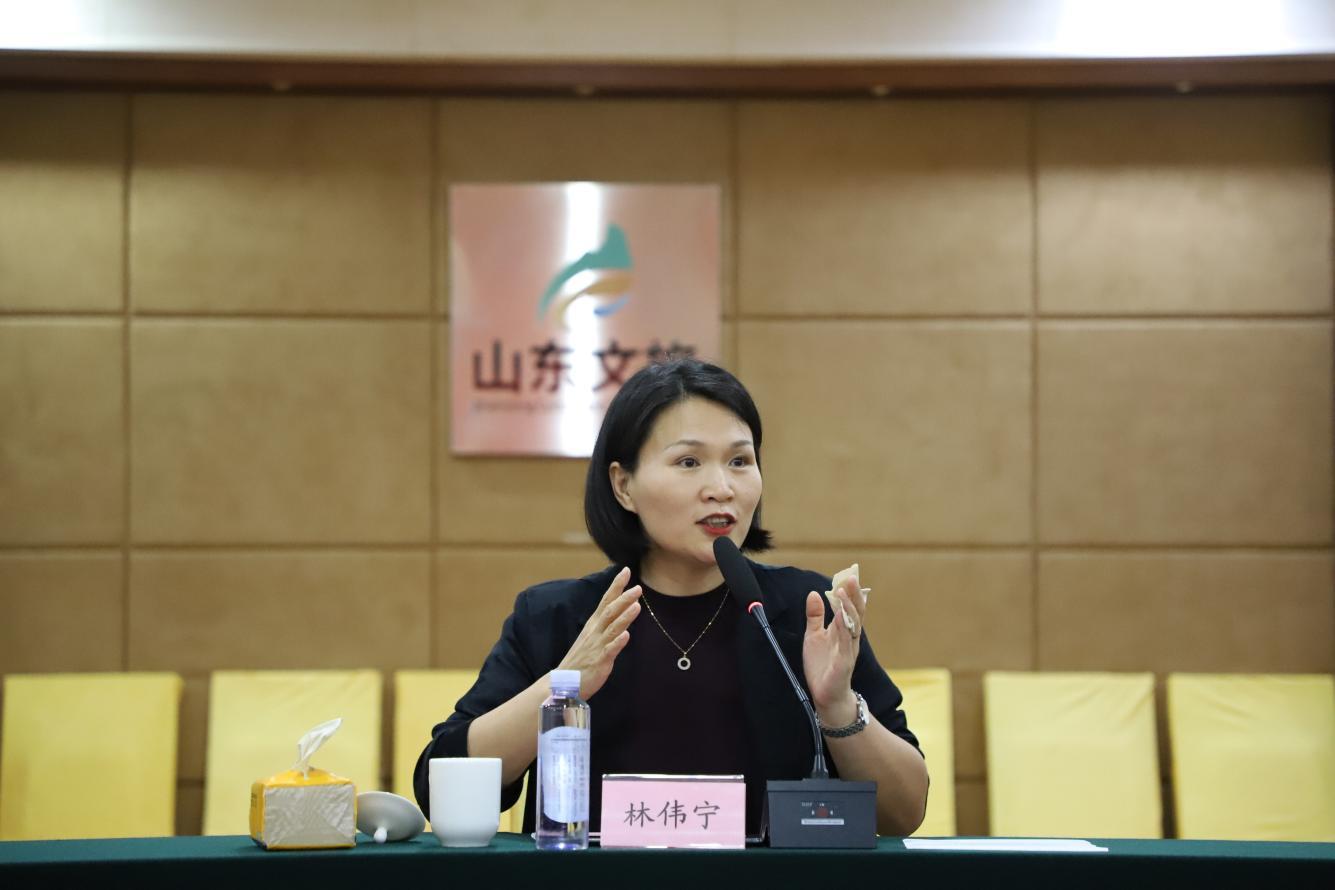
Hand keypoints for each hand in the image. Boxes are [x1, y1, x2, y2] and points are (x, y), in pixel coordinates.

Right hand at [556, 566, 641, 698]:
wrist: (564, 682)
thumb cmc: (581, 659)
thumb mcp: (593, 637)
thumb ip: (607, 625)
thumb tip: (622, 611)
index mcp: (594, 625)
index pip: (606, 600)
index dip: (616, 586)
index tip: (626, 570)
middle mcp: (595, 632)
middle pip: (610, 611)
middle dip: (623, 598)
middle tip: (638, 587)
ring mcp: (597, 646)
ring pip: (612, 628)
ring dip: (624, 616)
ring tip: (637, 605)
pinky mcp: (599, 661)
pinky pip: (609, 650)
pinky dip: (618, 642)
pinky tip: (627, 635)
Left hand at [801, 572, 865, 724]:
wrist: (825, 695)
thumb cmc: (822, 665)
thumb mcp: (814, 636)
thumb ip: (815, 616)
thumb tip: (814, 593)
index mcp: (844, 631)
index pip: (850, 607)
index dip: (850, 592)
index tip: (848, 574)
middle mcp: (850, 639)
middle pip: (856, 613)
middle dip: (853, 595)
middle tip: (850, 577)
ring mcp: (848, 651)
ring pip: (852, 626)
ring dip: (849, 608)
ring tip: (843, 592)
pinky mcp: (844, 664)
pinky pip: (846, 644)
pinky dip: (845, 630)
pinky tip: (842, 618)